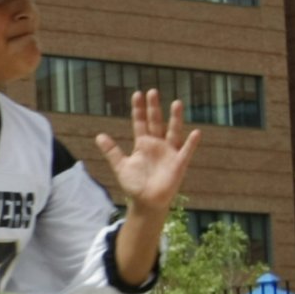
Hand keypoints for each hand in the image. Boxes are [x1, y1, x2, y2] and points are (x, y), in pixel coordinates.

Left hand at [95, 91, 201, 215]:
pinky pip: (186, 151)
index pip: (140, 123)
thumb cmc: (135, 184)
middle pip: (156, 122)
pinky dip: (191, 143)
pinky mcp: (179, 163)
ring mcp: (169, 152)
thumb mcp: (121, 166)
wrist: (146, 201)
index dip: (139, 110)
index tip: (137, 94)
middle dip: (154, 108)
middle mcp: (158, 144)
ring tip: (176, 103)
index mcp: (143, 144)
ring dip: (175, 118)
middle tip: (152, 92)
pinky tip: (196, 132)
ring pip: (173, 131)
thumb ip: (112, 151)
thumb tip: (99, 136)